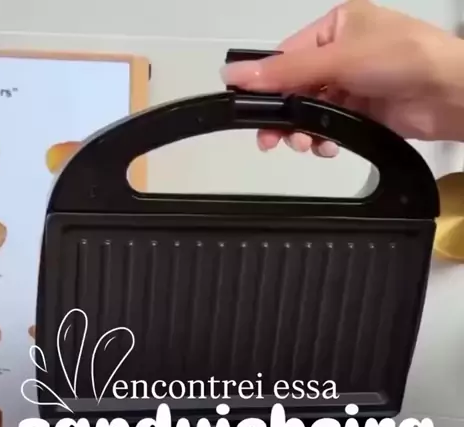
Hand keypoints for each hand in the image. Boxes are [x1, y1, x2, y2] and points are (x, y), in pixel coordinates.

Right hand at [221, 0, 463, 155]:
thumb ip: (286, 72)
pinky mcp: (363, 113)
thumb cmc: (403, 58)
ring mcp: (353, 85)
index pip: (288, 56)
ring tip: (305, 144)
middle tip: (271, 140)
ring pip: (312, 112)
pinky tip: (327, 146)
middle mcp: (343, 54)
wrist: (448, 93)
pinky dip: (325, 140)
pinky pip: (331, 128)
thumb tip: (236, 73)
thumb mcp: (338, 59)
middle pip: (297, 88)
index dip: (267, 85)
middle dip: (285, 115)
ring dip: (304, 131)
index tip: (249, 109)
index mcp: (336, 26)